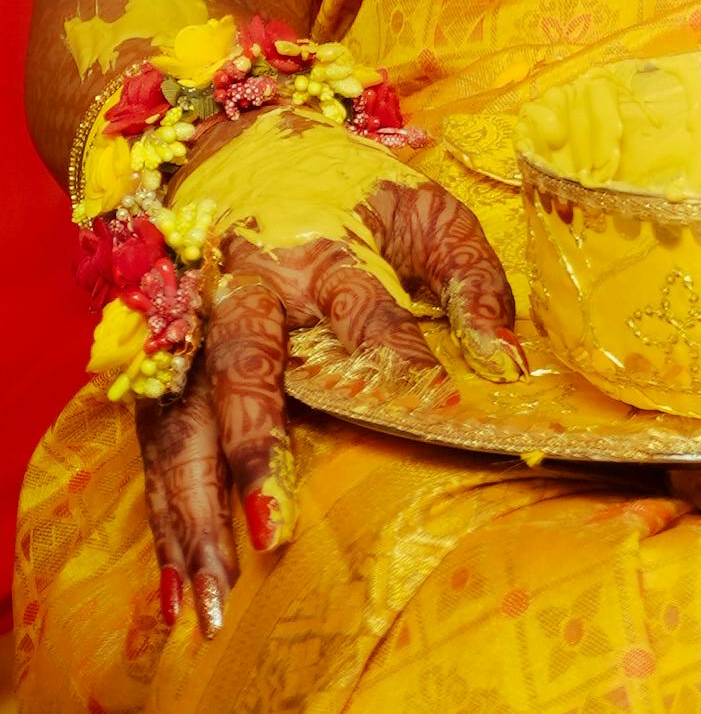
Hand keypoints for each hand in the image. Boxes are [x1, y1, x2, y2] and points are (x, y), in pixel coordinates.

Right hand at [140, 135, 519, 641]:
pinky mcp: (157, 372)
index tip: (430, 403)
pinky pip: (155, 454)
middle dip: (255, 448)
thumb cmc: (343, 193)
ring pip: (183, 426)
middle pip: (244, 369)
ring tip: (208, 595)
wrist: (226, 143)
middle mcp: (246, 293)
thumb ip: (467, 274)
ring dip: (194, 514)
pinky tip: (179, 583)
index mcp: (320, 250)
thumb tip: (507, 360)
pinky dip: (164, 520)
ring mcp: (192, 335)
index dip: (393, 350)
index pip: (359, 306)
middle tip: (274, 530)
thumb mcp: (418, 209)